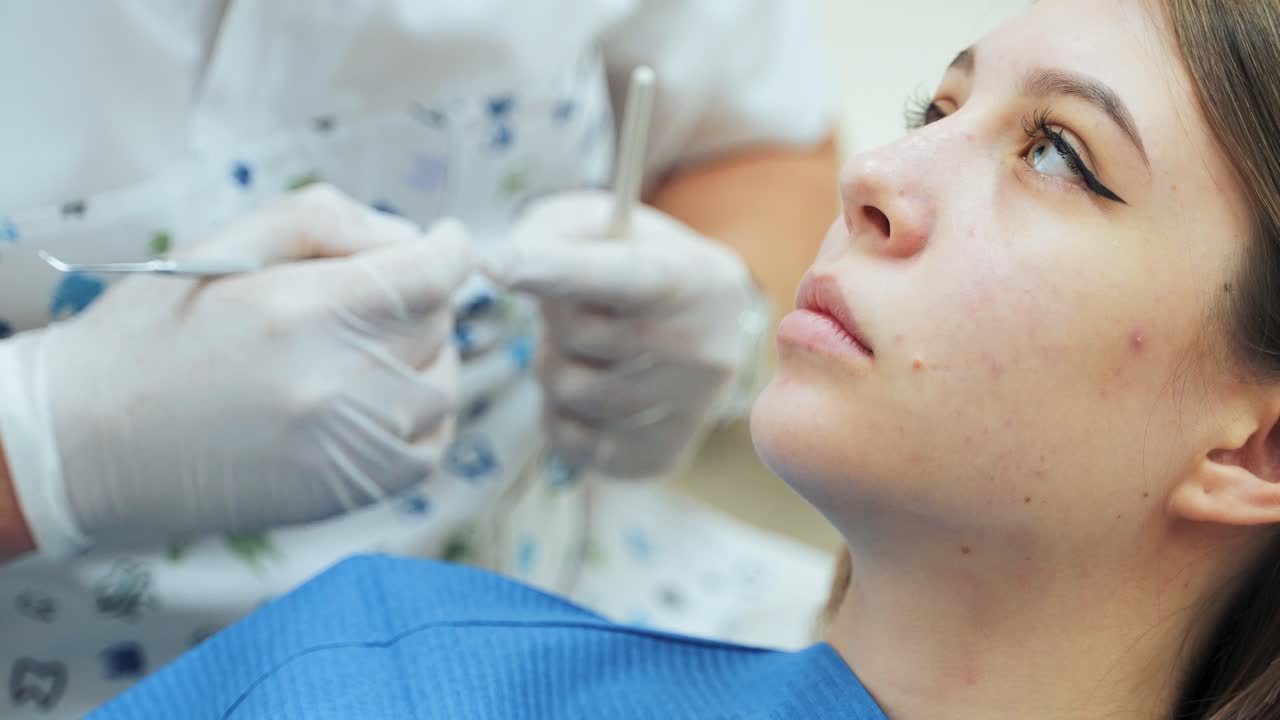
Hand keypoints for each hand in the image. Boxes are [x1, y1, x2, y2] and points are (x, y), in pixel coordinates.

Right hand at [0, 185, 470, 551]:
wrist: (89, 444)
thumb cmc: (151, 332)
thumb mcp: (222, 243)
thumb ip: (322, 220)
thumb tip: (408, 236)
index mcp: (305, 311)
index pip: (430, 274)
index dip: (449, 249)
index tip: (445, 241)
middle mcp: (339, 384)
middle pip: (438, 325)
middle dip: (420, 299)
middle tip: (375, 295)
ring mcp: (349, 446)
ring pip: (443, 386)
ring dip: (426, 357)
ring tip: (374, 348)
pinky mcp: (348, 492)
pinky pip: (430, 446)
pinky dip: (423, 417)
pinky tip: (383, 400)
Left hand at [485, 191, 752, 477]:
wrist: (701, 329)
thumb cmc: (637, 264)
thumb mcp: (603, 222)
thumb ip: (553, 230)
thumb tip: (507, 267)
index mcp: (697, 277)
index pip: (622, 275)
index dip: (557, 269)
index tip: (495, 263)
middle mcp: (706, 346)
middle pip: (583, 336)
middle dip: (558, 319)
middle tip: (580, 307)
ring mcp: (691, 410)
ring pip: (570, 392)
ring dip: (555, 366)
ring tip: (587, 350)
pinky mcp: (662, 455)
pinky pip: (571, 440)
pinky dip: (561, 415)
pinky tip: (590, 392)